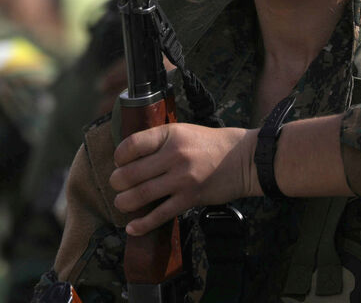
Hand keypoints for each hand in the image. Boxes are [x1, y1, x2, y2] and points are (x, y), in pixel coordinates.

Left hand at [109, 123, 254, 235]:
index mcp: (170, 134)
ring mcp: (182, 179)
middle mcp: (174, 155)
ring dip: (125, 202)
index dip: (119, 156)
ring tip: (121, 203)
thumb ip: (159, 141)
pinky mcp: (190, 198)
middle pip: (132, 172)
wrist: (244, 159)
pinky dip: (143, 223)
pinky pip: (161, 214)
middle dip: (117, 182)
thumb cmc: (211, 144)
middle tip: (116, 185)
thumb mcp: (182, 132)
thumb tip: (129, 157)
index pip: (132, 144)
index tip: (118, 162)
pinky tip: (132, 228)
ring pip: (142, 194)